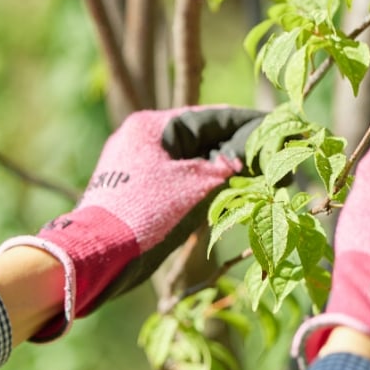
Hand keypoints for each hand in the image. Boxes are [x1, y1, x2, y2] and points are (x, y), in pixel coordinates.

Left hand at [0, 106, 261, 341]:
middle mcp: (138, 139)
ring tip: (253, 176)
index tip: (272, 125)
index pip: (207, 117)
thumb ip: (221, 169)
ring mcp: (133, 166)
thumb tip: (243, 162)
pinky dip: (199, 187)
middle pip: (197, 139)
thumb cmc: (142, 213)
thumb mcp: (190, 186)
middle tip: (267, 157)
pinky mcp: (133, 191)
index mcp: (149, 126)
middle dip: (232, 150)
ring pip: (187, 162)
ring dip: (216, 171)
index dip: (243, 122)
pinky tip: (222, 195)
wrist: (97, 253)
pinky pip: (175, 181)